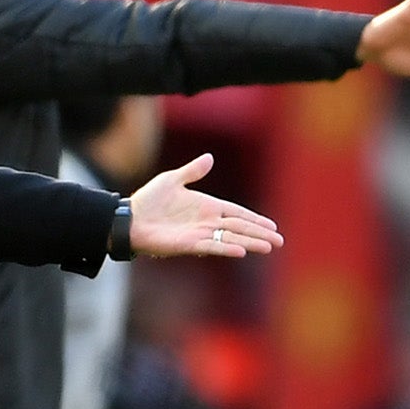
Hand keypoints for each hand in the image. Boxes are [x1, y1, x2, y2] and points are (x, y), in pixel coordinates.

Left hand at [128, 153, 282, 258]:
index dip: (255, 219)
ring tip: (268, 247)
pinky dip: (226, 248)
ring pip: (231, 238)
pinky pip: (211, 246)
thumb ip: (192, 171)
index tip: (272, 226)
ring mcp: (199, 234)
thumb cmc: (149, 200)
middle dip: (260, 234)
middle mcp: (207, 222)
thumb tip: (210, 158)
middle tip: (279, 241)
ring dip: (250, 242)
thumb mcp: (172, 179)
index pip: (237, 213)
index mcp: (207, 206)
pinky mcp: (188, 244)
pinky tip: (241, 250)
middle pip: (239, 227)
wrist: (130, 218)